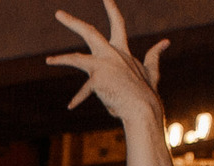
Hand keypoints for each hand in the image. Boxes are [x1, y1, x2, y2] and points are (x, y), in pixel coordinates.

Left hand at [49, 0, 166, 122]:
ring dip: (61, 59)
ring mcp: (104, 65)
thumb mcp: (151, 70)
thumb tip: (166, 42)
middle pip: (89, 32)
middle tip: (58, 13)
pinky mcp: (98, 79)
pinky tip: (70, 106)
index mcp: (121, 50)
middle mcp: (111, 54)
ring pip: (77, 58)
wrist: (144, 107)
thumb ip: (154, 55)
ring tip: (48, 61)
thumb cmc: (145, 92)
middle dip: (72, 22)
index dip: (112, 9)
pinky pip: (84, 90)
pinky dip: (78, 99)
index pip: (117, 24)